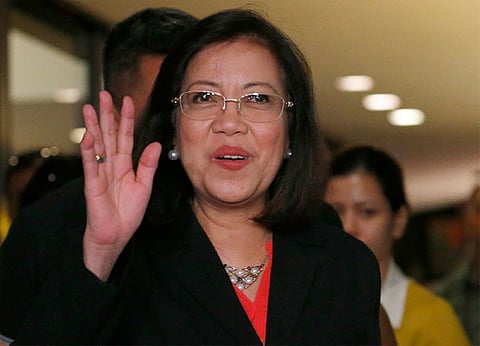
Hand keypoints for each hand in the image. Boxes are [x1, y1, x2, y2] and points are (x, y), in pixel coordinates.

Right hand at [80, 91, 160, 280]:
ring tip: (90, 107)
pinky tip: (88, 136)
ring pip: (97, 146)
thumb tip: (157, 144)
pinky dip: (90, 151)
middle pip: (109, 135)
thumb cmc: (128, 213)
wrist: (116, 235)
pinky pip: (91, 166)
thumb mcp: (144, 186)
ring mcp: (100, 174)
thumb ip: (148, 165)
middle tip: (104, 94)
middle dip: (106, 115)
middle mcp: (111, 165)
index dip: (126, 119)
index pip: (125, 137)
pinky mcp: (93, 186)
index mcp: (125, 165)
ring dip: (94, 126)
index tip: (127, 100)